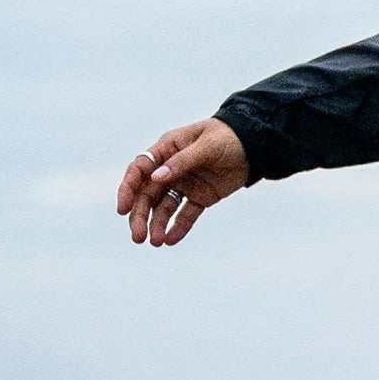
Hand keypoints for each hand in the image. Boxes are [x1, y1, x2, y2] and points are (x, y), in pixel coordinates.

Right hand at [117, 119, 248, 247]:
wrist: (256, 145)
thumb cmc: (228, 137)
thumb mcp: (206, 146)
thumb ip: (182, 161)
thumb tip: (157, 178)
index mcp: (167, 150)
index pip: (140, 170)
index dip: (128, 189)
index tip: (123, 209)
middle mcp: (170, 169)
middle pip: (148, 194)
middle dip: (140, 216)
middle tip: (137, 237)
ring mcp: (185, 184)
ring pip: (164, 207)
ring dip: (157, 225)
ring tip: (156, 242)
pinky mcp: (200, 197)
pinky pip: (186, 215)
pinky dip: (179, 227)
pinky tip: (171, 240)